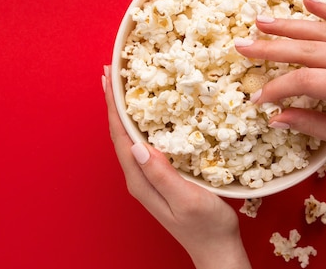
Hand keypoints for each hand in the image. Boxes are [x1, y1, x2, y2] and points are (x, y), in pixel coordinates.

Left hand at [103, 66, 251, 268]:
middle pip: (120, 133)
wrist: (217, 250)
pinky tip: (148, 114)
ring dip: (125, 110)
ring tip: (123, 86)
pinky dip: (141, 123)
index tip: (108, 79)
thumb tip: (137, 145)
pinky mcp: (160, 177)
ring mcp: (148, 178)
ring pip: (130, 137)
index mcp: (140, 179)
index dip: (113, 105)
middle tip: (112, 73)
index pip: (120, 136)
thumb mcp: (186, 199)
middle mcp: (138, 177)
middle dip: (114, 102)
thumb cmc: (207, 226)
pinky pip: (144, 143)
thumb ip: (161, 174)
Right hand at [234, 0, 325, 205]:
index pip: (305, 81)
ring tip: (261, 22)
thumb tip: (273, 117)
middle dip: (271, 48)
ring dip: (289, 25)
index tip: (257, 98)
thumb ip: (309, 124)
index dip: (276, 88)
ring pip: (323, 31)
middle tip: (242, 46)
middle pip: (308, 49)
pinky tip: (305, 0)